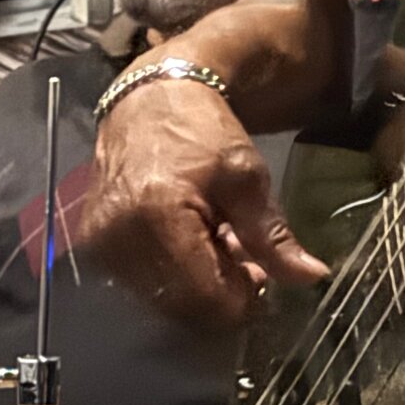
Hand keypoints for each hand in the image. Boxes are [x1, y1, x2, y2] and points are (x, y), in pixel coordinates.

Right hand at [83, 69, 327, 325]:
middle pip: (182, 305)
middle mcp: (119, 237)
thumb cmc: (202, 131)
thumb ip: (273, 237)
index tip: (262, 277)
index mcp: (159, 217)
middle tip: (245, 261)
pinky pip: (140, 281)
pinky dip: (173, 273)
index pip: (206, 297)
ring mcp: (99, 243)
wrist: (151, 99)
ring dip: (196, 284)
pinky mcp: (92, 243)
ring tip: (218, 244)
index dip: (242, 299)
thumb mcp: (247, 179)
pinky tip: (191, 243)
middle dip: (220, 291)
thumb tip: (313, 277)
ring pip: (161, 298)